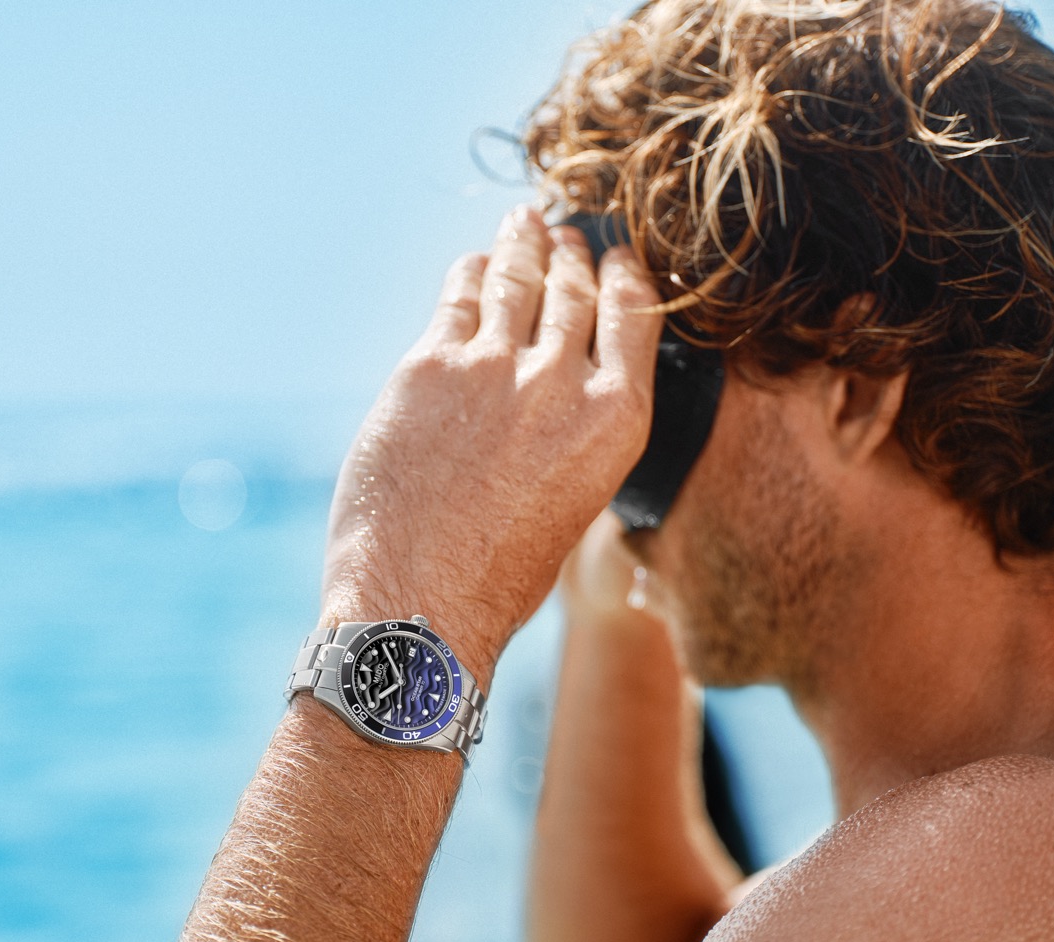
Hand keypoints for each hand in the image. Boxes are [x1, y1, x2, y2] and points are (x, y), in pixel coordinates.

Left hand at [320, 206, 663, 680]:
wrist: (420, 606)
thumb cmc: (499, 578)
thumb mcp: (574, 505)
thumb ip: (575, 436)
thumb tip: (558, 390)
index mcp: (616, 421)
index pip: (633, 317)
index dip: (623, 276)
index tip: (616, 256)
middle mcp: (563, 382)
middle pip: (573, 291)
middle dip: (570, 255)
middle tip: (565, 233)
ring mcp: (493, 368)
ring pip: (516, 281)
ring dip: (522, 246)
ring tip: (523, 223)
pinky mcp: (429, 367)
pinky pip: (458, 300)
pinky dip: (470, 274)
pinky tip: (473, 264)